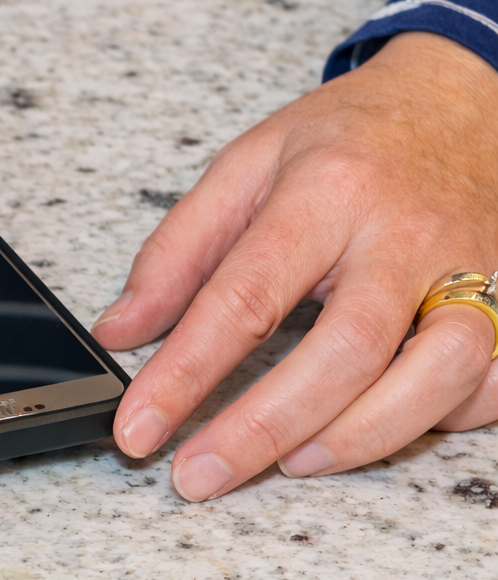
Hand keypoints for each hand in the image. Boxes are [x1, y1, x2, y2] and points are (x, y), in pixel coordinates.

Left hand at [92, 31, 497, 499]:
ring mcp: (473, 271)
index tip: (138, 429)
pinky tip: (381, 428)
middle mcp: (406, 235)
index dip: (183, 374)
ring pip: (437, 376)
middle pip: (343, 353)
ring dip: (358, 438)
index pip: (243, 297)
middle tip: (198, 477)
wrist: (460, 103)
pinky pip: (492, 386)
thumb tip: (120, 330)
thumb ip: (177, 251)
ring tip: (290, 463)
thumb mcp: (246, 165)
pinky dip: (440, 421)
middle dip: (261, 429)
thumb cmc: (348, 140)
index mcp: (327, 192)